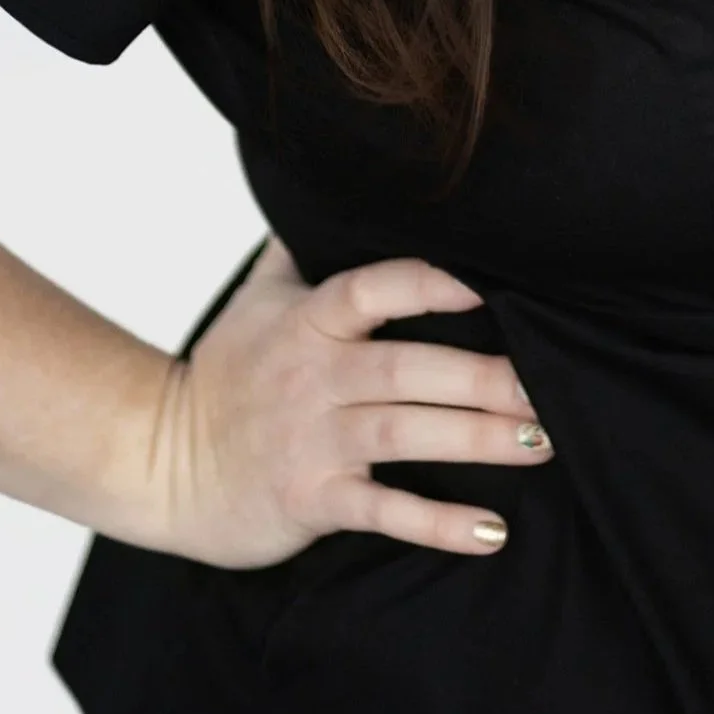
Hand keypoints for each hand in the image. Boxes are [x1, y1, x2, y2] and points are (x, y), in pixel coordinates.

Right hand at [107, 235, 552, 573]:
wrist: (161, 464)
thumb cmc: (225, 379)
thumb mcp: (254, 301)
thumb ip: (298, 249)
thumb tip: (331, 181)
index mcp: (307, 322)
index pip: (370, 289)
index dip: (428, 284)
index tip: (487, 287)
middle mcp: (313, 377)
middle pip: (408, 368)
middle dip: (486, 377)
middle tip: (553, 385)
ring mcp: (312, 440)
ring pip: (406, 434)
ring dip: (478, 438)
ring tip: (541, 442)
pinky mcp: (312, 499)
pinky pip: (384, 512)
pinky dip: (439, 525)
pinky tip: (492, 531)